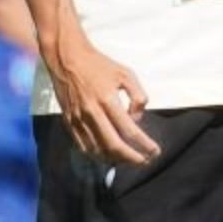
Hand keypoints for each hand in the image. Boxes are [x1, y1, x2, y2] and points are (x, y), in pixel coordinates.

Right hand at [47, 33, 156, 169]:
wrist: (67, 60)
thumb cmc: (100, 65)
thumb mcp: (127, 74)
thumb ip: (138, 96)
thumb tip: (137, 119)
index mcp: (108, 101)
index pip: (129, 130)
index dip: (144, 145)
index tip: (155, 152)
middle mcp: (91, 113)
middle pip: (113, 146)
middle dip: (131, 158)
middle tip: (145, 162)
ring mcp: (77, 119)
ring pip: (96, 149)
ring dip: (114, 160)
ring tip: (129, 161)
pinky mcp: (68, 122)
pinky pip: (82, 145)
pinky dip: (96, 154)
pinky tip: (108, 156)